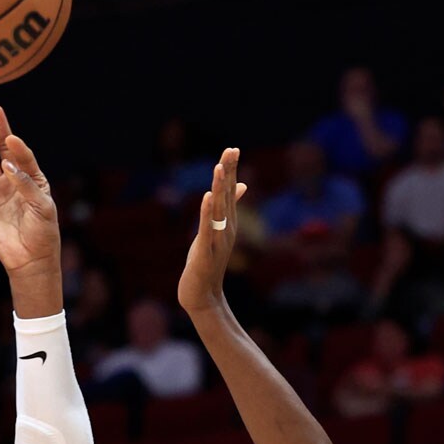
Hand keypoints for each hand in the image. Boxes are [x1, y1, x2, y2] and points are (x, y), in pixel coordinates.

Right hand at [0, 105, 60, 277]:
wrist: (31, 259)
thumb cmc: (43, 233)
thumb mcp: (43, 206)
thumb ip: (26, 183)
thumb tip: (6, 163)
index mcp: (33, 179)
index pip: (23, 155)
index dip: (17, 145)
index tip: (10, 136)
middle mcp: (14, 181)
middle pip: (2, 150)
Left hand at [178, 148, 248, 315]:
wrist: (204, 294)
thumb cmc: (208, 262)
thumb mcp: (218, 231)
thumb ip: (229, 208)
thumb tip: (240, 185)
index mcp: (228, 222)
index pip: (230, 191)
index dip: (231, 170)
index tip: (232, 149)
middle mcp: (226, 228)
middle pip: (227, 195)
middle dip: (228, 172)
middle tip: (231, 149)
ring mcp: (217, 239)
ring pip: (218, 209)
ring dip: (219, 188)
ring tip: (219, 168)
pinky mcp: (205, 250)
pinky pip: (206, 228)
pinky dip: (207, 212)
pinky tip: (207, 197)